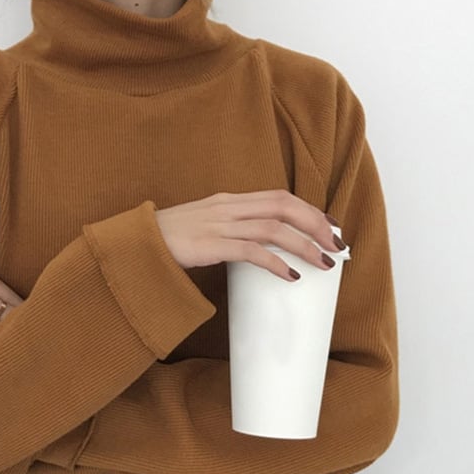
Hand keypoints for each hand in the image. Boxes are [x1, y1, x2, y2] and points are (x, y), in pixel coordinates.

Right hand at [154, 190, 347, 280]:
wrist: (136, 243)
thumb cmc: (168, 239)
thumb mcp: (204, 225)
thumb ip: (230, 228)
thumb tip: (258, 246)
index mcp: (229, 200)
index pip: (279, 197)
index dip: (309, 209)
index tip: (330, 225)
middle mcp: (228, 207)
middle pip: (284, 206)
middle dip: (316, 224)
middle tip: (337, 244)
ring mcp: (219, 225)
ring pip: (274, 228)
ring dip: (304, 245)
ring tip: (324, 262)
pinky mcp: (210, 245)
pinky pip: (252, 252)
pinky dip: (276, 263)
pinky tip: (290, 276)